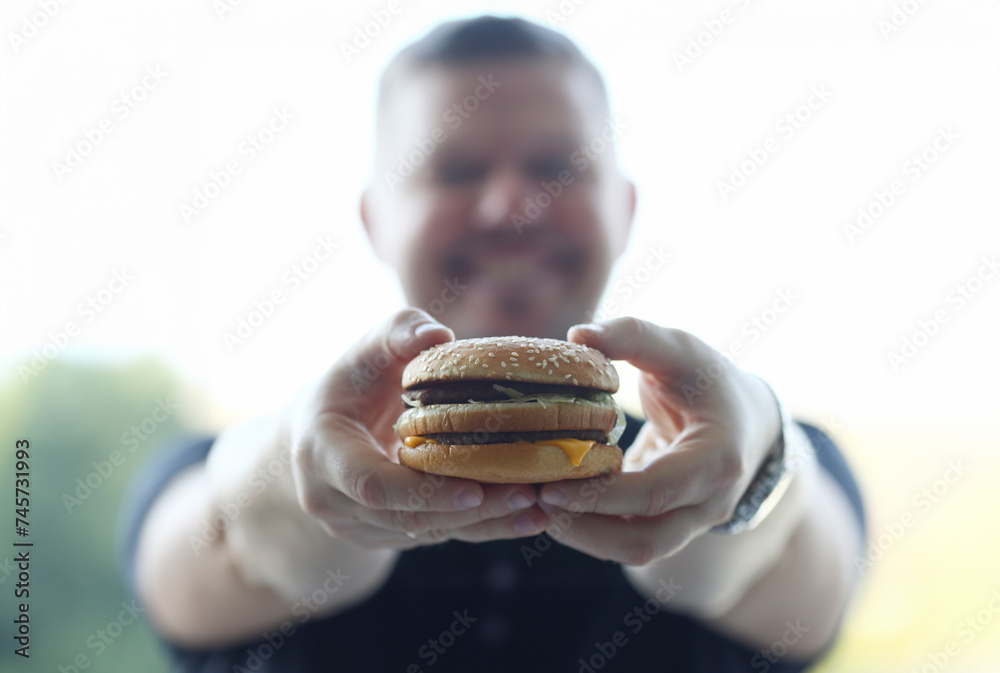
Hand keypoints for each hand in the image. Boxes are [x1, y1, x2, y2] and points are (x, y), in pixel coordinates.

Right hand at [289, 308, 547, 549]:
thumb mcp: (367, 350)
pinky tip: (529, 517)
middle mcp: (332, 501)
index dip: (423, 492)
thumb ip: (398, 333)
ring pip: (428, 533)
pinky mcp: (384, 537)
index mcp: (321, 455)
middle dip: (470, 511)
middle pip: (409, 517)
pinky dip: (483, 527)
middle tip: (528, 494)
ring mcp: (357, 527)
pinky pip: (437, 535)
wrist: (322, 429)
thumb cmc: (353, 380)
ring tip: (540, 508)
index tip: (475, 490)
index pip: (373, 485)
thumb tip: (438, 335)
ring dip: (485, 523)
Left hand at [536, 317, 780, 566]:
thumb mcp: (679, 348)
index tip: (549, 485)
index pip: (655, 492)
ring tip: (536, 505)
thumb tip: (577, 335)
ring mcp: (692, 521)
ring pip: (634, 549)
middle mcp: (710, 503)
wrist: (746, 417)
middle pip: (643, 540)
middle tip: (535, 500)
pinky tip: (553, 502)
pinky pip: (628, 537)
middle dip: (584, 528)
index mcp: (717, 461)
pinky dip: (590, 526)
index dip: (599, 495)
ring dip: (582, 535)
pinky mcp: (669, 524)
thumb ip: (632, 336)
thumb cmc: (708, 378)